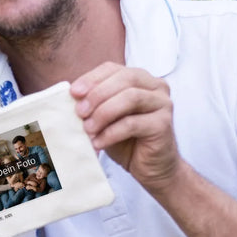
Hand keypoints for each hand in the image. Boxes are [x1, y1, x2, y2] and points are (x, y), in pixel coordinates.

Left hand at [71, 62, 179, 190]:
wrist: (151, 168)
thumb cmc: (127, 140)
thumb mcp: (107, 117)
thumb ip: (95, 103)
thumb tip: (73, 97)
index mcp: (140, 78)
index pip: (113, 68)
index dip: (92, 78)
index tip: (74, 93)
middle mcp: (156, 86)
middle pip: (124, 79)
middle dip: (97, 94)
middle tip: (80, 112)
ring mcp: (162, 104)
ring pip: (130, 98)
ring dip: (103, 113)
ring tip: (88, 129)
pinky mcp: (163, 124)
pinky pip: (133, 123)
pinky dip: (111, 133)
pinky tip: (98, 142)